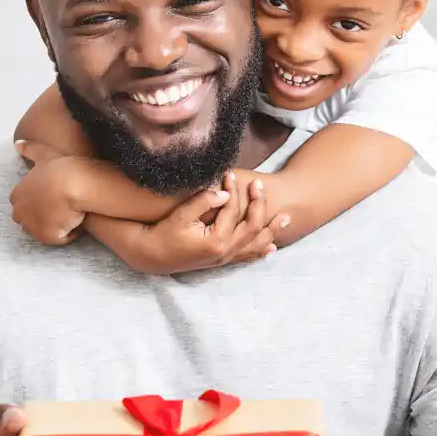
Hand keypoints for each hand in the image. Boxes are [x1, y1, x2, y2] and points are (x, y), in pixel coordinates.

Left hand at [10, 140, 86, 245]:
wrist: (73, 183)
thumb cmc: (58, 166)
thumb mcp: (43, 153)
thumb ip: (29, 149)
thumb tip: (17, 144)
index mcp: (16, 195)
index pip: (23, 204)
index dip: (39, 202)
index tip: (52, 198)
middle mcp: (20, 213)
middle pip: (30, 220)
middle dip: (43, 216)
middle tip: (61, 208)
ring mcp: (32, 227)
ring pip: (43, 230)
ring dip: (54, 226)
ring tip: (70, 215)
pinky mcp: (47, 237)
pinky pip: (58, 239)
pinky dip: (68, 234)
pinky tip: (76, 222)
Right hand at [129, 171, 288, 275]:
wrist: (151, 257)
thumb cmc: (163, 234)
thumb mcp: (181, 215)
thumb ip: (203, 201)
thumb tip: (225, 192)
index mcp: (216, 240)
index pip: (233, 211)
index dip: (234, 190)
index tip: (230, 173)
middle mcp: (225, 252)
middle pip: (252, 227)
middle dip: (259, 205)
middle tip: (260, 187)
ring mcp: (224, 259)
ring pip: (255, 244)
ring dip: (271, 231)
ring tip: (285, 219)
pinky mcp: (221, 261)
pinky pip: (246, 257)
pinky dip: (260, 251)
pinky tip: (270, 247)